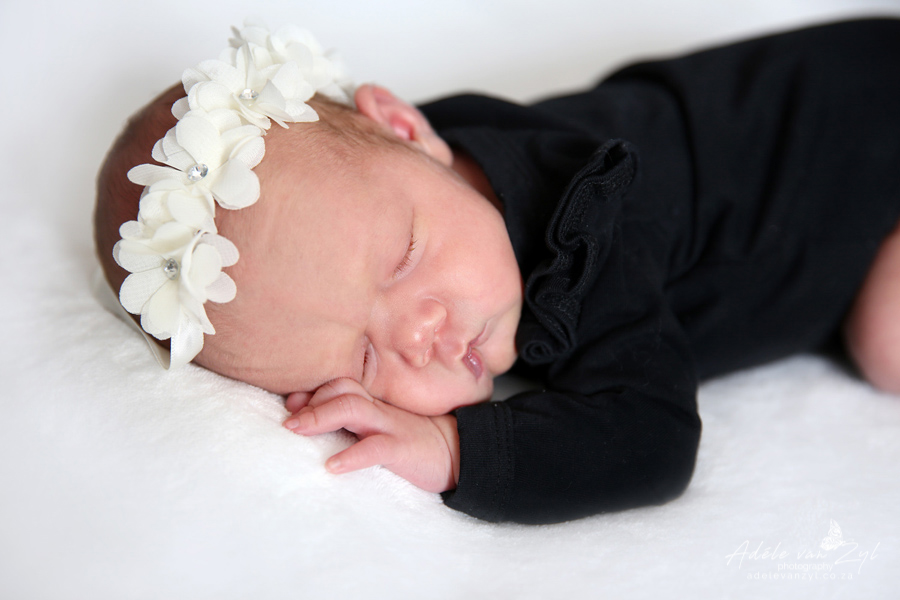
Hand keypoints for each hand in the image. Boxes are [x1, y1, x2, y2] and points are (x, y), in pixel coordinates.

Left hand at [283, 378, 459, 492]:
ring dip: (320, 417)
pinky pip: (375, 448)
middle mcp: (378, 409)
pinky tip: (332, 466)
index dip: (311, 392)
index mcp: (373, 403)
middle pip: (342, 389)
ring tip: (295, 430)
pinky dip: (351, 456)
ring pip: (353, 408)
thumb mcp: (381, 428)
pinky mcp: (403, 449)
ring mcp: (391, 426)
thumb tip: (313, 421)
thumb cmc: (413, 441)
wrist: (458, 452)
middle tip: (288, 421)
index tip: (290, 405)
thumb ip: (353, 422)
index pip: (339, 383)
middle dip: (310, 402)